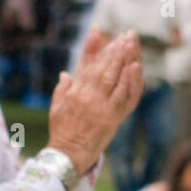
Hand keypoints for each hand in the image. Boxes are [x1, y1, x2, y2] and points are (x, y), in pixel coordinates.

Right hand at [48, 28, 142, 173]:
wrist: (67, 155)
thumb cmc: (61, 132)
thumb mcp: (56, 107)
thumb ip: (62, 89)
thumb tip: (65, 74)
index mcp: (74, 92)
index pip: (86, 65)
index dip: (95, 49)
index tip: (103, 35)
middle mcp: (86, 96)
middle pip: (102, 68)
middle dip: (113, 51)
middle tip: (122, 37)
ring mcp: (99, 106)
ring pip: (113, 77)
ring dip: (121, 59)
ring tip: (129, 44)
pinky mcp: (111, 117)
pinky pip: (122, 95)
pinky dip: (129, 80)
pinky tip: (133, 66)